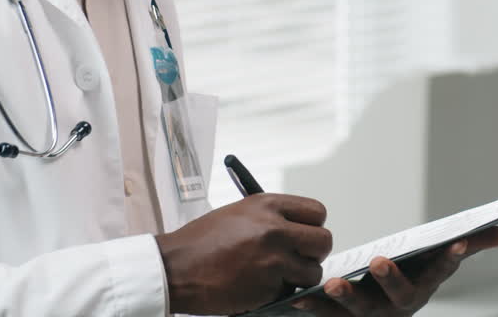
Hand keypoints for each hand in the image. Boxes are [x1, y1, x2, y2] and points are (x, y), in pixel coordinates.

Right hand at [154, 193, 331, 315]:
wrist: (175, 268)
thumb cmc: (201, 242)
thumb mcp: (240, 213)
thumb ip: (272, 217)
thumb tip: (298, 227)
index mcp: (268, 205)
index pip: (317, 212)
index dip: (314, 226)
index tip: (307, 234)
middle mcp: (275, 229)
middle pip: (323, 241)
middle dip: (314, 253)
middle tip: (301, 258)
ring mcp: (273, 260)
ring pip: (312, 271)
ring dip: (300, 277)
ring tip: (276, 275)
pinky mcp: (268, 287)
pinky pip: (291, 291)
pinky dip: (280, 292)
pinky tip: (259, 285)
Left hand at [293, 226, 497, 315]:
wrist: (371, 313)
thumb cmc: (407, 277)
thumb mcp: (434, 262)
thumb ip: (468, 247)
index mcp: (425, 286)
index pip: (443, 271)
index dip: (451, 258)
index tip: (457, 242)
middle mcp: (400, 305)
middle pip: (400, 297)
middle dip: (391, 281)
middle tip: (380, 261)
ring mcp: (371, 315)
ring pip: (360, 310)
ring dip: (346, 298)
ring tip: (331, 283)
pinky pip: (327, 315)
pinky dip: (313, 306)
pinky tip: (298, 296)